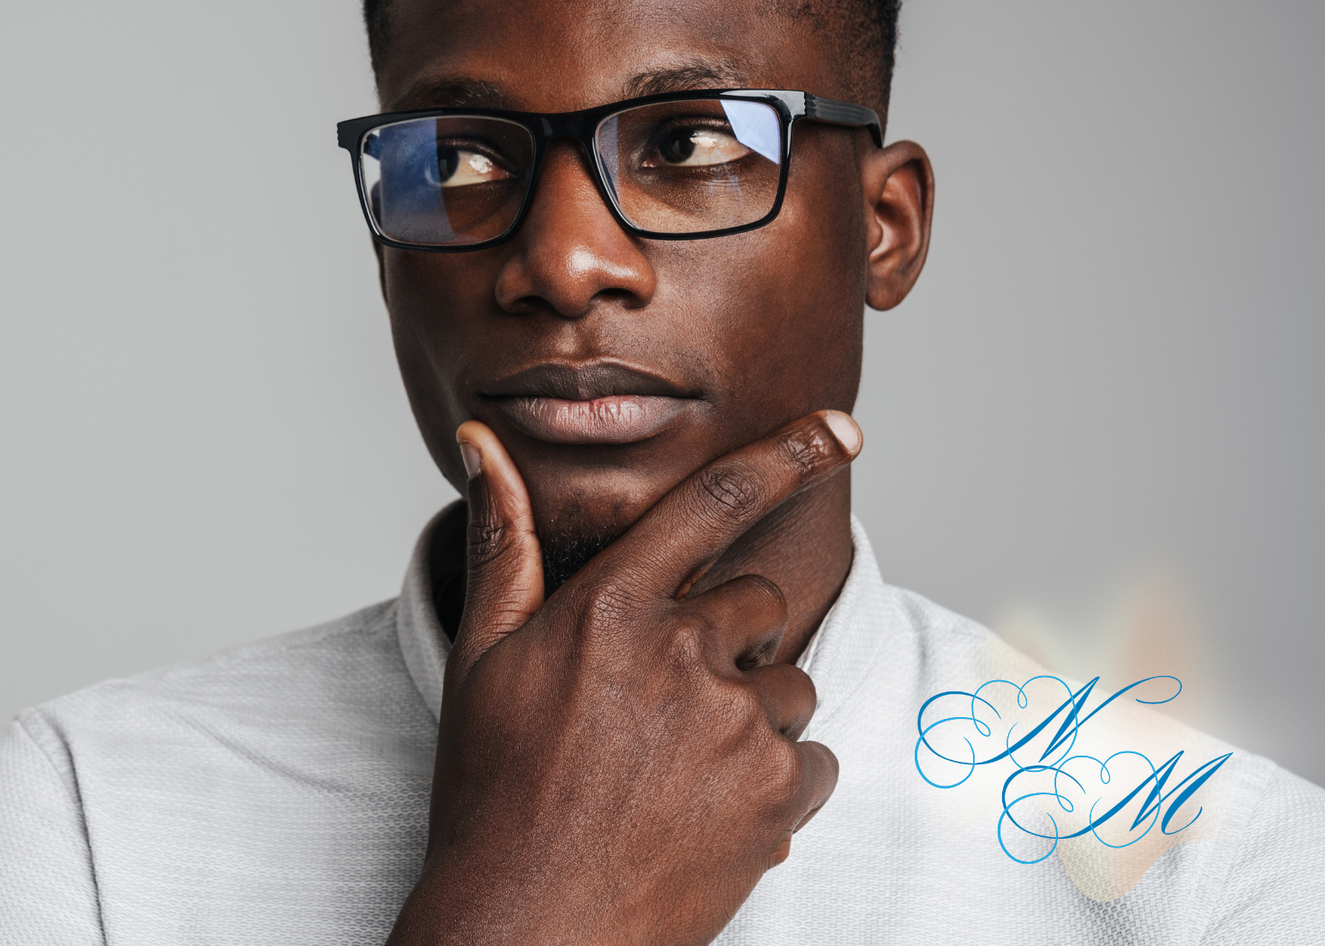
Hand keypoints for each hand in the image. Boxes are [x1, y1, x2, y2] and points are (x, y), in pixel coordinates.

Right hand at [387, 411, 860, 945]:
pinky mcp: (774, 794)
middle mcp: (680, 653)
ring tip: (675, 773)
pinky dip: (775, 786)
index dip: (787, 456)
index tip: (843, 428)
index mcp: (611, 608)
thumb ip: (506, 542)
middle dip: (729, 644)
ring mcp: (733, 726)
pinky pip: (811, 762)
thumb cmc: (493, 793)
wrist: (527, 926)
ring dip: (751, 720)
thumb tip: (481, 439)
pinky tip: (708, 814)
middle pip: (758, 607)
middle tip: (664, 710)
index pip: (713, 504)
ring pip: (788, 690)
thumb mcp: (483, 659)